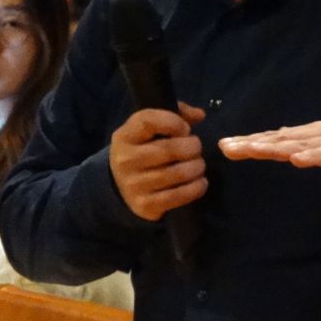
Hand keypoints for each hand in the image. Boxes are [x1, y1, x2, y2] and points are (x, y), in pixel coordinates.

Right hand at [108, 103, 207, 222]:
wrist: (121, 184)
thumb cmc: (143, 149)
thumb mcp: (151, 128)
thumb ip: (177, 114)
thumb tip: (200, 115)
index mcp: (125, 136)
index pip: (148, 122)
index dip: (174, 122)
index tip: (185, 129)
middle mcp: (125, 160)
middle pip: (169, 149)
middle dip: (193, 147)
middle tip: (196, 148)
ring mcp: (134, 185)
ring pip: (178, 173)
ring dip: (197, 167)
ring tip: (198, 164)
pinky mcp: (145, 205)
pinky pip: (179, 196)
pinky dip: (197, 187)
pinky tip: (200, 182)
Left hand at [219, 121, 320, 183]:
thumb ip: (305, 144)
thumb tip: (279, 140)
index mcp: (311, 134)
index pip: (275, 138)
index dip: (250, 141)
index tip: (225, 145)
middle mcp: (317, 133)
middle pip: (280, 139)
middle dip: (252, 143)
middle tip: (226, 147)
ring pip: (298, 144)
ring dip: (274, 146)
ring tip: (251, 149)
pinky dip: (311, 156)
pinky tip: (296, 159)